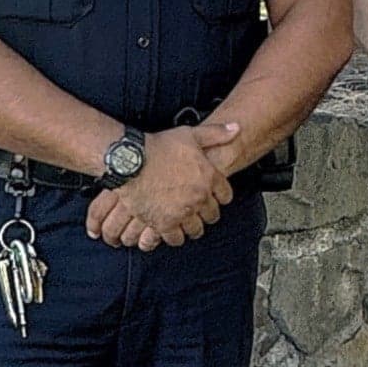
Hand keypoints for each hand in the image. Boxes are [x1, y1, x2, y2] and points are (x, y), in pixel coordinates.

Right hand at [86, 122, 237, 248]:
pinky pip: (175, 238)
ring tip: (188, 225)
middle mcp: (199, 197)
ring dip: (193, 227)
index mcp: (209, 177)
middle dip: (208, 213)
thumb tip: (236, 128)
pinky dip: (175, 236)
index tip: (216, 198)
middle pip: (212, 215)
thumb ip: (216, 134)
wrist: (131, 161)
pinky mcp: (163, 223)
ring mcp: (182, 212)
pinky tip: (172, 231)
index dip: (221, 196)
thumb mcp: (191, 134)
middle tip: (202, 212)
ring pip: (195, 229)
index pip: (225, 195)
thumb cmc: (159, 147)